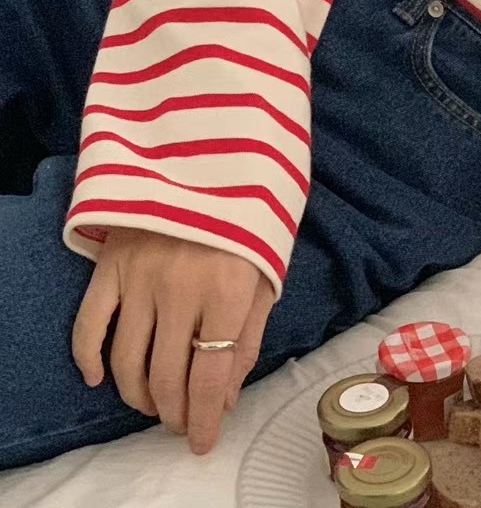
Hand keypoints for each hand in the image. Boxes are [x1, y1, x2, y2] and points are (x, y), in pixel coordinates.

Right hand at [71, 228, 274, 453]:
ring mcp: (140, 278)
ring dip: (139, 396)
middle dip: (174, 412)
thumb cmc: (249, 223)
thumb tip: (226, 397)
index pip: (211, 375)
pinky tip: (101, 381)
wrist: (214, 162)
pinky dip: (90, 360)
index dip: (205, 418)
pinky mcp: (110, 267)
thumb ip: (248, 337)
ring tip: (154, 406)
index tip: (202, 442)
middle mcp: (181, 290)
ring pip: (128, 361)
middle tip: (181, 424)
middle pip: (167, 375)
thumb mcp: (267, 276)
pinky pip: (89, 326)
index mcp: (229, 292)